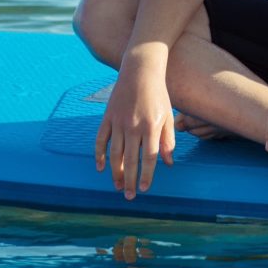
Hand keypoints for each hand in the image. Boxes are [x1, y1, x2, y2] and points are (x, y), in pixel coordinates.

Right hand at [93, 51, 174, 199]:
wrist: (140, 71)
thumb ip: (168, 141)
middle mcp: (133, 126)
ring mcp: (118, 121)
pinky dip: (99, 154)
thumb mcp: (168, 116)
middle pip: (130, 160)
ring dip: (115, 172)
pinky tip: (101, 167)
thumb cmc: (158, 95)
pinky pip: (100, 139)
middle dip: (129, 180)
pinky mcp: (107, 117)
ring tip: (117, 186)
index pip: (149, 158)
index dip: (146, 175)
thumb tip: (169, 163)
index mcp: (151, 126)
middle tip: (128, 196)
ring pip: (114, 153)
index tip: (144, 189)